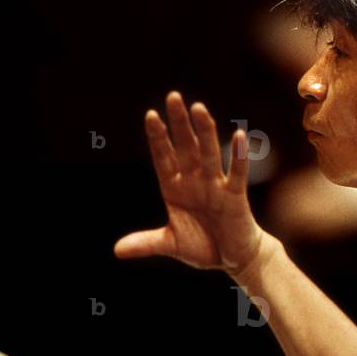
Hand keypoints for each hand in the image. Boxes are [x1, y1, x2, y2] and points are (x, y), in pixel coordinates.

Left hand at [114, 91, 265, 274]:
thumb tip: (117, 250)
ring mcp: (215, 186)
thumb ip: (146, 243)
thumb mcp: (170, 244)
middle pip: (186, 146)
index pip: (164, 157)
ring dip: (204, 132)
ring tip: (198, 108)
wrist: (233, 259)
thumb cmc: (203, 245)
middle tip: (173, 97)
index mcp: (175, 188)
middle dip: (179, 123)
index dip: (158, 138)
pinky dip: (239, 156)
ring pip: (209, 153)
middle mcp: (195, 180)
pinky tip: (239, 135)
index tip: (151, 115)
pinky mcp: (235, 196)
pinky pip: (237, 173)